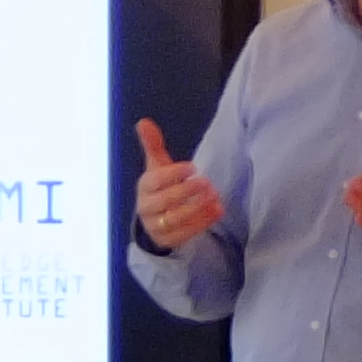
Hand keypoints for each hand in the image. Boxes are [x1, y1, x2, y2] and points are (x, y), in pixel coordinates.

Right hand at [133, 119, 223, 249]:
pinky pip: (185, 233)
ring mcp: (156, 225)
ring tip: (214, 196)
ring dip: (196, 207)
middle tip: (207, 182)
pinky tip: (217, 210)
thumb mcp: (157, 166)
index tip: (193, 167)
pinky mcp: (168, 240)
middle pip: (165, 200)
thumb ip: (153, 145)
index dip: (173, 174)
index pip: (155, 180)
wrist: (155, 219)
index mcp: (144, 187)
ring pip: (175, 218)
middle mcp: (146, 207)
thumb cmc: (160, 187)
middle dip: (187, 191)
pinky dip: (202, 222)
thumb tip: (143, 121)